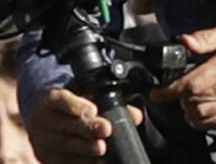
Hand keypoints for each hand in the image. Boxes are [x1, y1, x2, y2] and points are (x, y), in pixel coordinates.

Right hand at [27, 87, 142, 163]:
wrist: (46, 116)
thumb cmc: (74, 103)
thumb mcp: (88, 96)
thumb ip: (111, 102)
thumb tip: (138, 116)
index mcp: (50, 98)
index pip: (60, 99)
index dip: (76, 105)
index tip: (93, 110)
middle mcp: (41, 119)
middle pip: (65, 125)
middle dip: (87, 128)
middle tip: (106, 129)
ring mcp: (40, 140)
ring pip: (62, 145)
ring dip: (83, 148)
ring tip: (101, 148)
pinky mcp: (43, 157)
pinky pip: (59, 161)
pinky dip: (77, 161)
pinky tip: (92, 162)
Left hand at [151, 20, 215, 129]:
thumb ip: (206, 37)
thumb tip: (184, 41)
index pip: (189, 85)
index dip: (168, 91)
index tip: (157, 93)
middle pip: (193, 103)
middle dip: (179, 98)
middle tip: (179, 88)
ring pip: (203, 117)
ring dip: (190, 110)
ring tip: (189, 99)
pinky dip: (205, 122)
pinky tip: (202, 114)